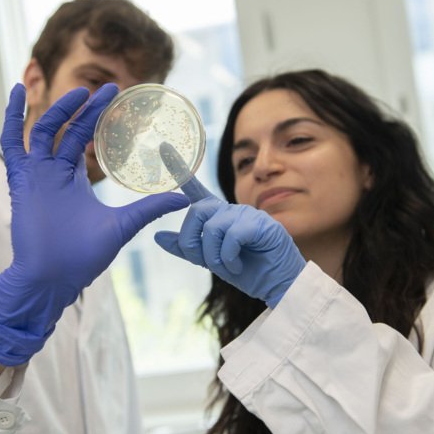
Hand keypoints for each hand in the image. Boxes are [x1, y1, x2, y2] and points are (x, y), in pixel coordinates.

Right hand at [0, 84, 188, 365]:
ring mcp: (35, 175)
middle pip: (67, 128)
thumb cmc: (83, 257)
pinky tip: (14, 94)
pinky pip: (10, 144)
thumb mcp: (123, 225)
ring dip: (58, 109)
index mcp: (73, 178)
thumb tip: (185, 199)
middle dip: (85, 108)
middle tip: (108, 88)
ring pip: (42, 130)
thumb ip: (148, 208)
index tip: (116, 95)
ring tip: (79, 92)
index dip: (96, 115)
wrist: (54, 279)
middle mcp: (53, 171)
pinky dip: (11, 118)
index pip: (83, 136)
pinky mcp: (21, 182)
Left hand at [154, 144, 304, 308]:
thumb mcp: (210, 260)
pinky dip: (229, 256)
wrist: (276, 286)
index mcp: (218, 216)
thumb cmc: (247, 271)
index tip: (164, 148)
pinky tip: (238, 265)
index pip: (196, 190)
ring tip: (228, 266)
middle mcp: (230, 210)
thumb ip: (186, 248)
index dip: (180, 169)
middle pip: (196, 212)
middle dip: (193, 241)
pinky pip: (232, 235)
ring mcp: (247, 214)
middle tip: (205, 261)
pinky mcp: (261, 224)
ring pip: (213, 227)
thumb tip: (157, 236)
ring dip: (214, 255)